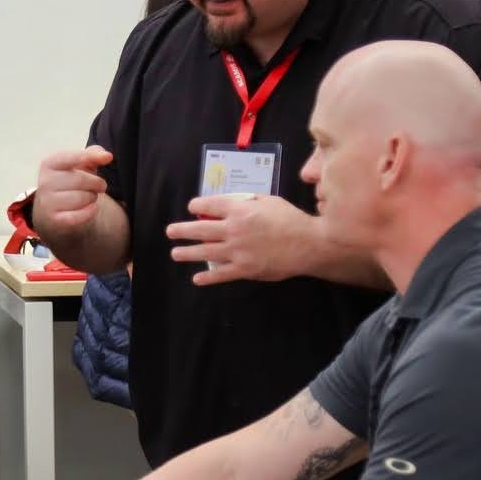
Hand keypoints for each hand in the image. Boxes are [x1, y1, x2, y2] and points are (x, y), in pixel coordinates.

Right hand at [34, 146, 114, 235]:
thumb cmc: (70, 180)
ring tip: (88, 197)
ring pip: (83, 198)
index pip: (72, 157)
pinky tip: (90, 208)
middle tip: (98, 186)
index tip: (108, 157)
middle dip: (97, 183)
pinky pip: (80, 215)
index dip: (91, 157)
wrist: (55, 208)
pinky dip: (90, 211)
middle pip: (81, 180)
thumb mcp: (79, 164)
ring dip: (92, 198)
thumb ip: (93, 154)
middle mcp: (45, 182)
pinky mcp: (55, 219)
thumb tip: (106, 156)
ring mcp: (48, 202)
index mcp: (50, 164)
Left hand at [166, 193, 312, 284]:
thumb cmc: (291, 220)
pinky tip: (197, 278)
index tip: (191, 208)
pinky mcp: (244, 269)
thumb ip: (249, 201)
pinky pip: (221, 274)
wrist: (309, 244)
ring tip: (176, 253)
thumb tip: (234, 202)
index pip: (210, 206)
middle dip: (182, 230)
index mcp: (240, 210)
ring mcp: (237, 251)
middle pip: (200, 229)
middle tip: (171, 232)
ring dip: (187, 253)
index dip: (197, 206)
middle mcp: (234, 229)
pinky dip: (207, 277)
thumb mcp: (270, 201)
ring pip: (205, 252)